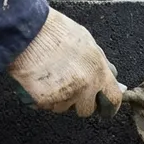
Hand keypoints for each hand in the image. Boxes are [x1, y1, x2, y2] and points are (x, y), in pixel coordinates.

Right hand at [7, 8, 122, 117]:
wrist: (28, 32)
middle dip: (79, 103)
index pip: (113, 99)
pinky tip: (38, 80)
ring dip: (58, 99)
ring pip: (64, 109)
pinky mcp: (45, 101)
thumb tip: (115, 81)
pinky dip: (41, 98)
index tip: (106, 111)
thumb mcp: (87, 43)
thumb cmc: (55, 31)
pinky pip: (45, 106)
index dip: (109, 107)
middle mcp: (85, 86)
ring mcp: (65, 95)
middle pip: (86, 110)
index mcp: (98, 71)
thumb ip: (102, 65)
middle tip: (68, 86)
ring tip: (50, 77)